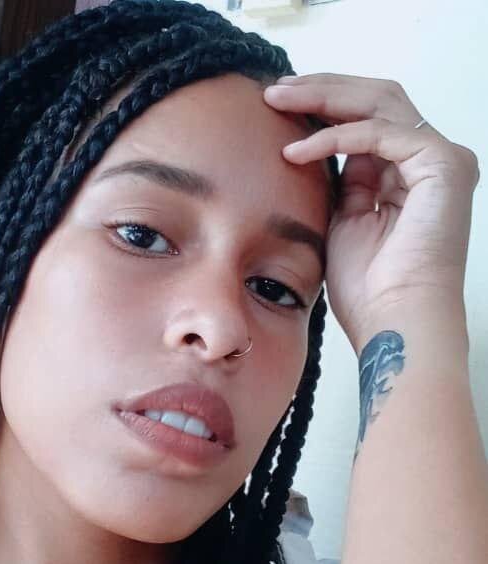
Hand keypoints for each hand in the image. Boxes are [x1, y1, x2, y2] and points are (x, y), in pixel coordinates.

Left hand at [263, 74, 479, 352]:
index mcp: (406, 174)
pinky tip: (297, 151)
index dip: (321, 107)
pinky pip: (380, 133)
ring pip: (379, 102)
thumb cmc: (369, 290)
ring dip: (324, 98)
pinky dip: (335, 138)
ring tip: (278, 101)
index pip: (364, 120)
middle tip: (274, 91)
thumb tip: (309, 150)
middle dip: (321, 90)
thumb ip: (339, 186)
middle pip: (374, 99)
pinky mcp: (441, 165)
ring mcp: (439, 159)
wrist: (394, 321)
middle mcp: (427, 160)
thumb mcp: (342, 225)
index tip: (275, 106)